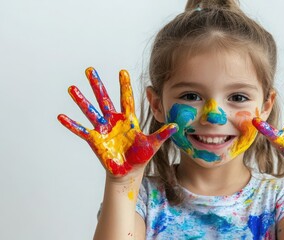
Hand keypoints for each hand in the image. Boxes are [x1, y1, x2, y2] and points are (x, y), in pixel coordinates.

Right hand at [58, 67, 176, 175]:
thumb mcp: (153, 144)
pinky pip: (81, 130)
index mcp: (128, 119)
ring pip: (91, 111)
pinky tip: (61, 116)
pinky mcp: (95, 140)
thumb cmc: (140, 157)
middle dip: (98, 84)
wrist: (129, 172)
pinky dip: (71, 124)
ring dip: (81, 100)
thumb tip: (176, 125)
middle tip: (90, 70)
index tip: (122, 71)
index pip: (126, 98)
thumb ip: (163, 133)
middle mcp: (114, 121)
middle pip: (104, 99)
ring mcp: (103, 129)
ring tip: (72, 88)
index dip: (124, 85)